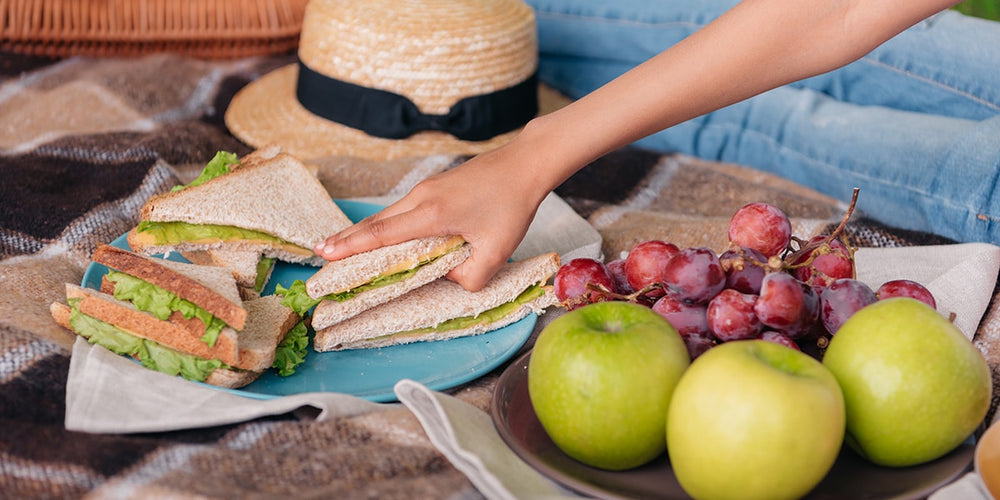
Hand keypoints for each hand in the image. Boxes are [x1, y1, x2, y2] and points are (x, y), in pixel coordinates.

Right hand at [314, 143, 550, 290]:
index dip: (352, 247)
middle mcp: (421, 198)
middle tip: (320, 254)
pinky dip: (383, 223)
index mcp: (431, 214)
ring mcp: (426, 189)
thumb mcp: (496, 251)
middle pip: (375, 223)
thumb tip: (448, 278)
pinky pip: (401, 209)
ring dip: (363, 230)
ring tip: (339, 245)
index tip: (326, 255)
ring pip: (387, 214)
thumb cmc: (512, 206)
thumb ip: (469, 276)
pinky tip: (379, 231)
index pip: (382, 234)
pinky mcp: (434, 186)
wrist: (524, 165)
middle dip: (346, 239)